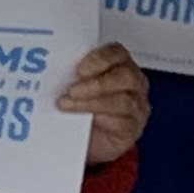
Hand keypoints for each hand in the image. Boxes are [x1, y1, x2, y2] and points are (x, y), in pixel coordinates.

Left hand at [62, 42, 149, 164]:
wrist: (80, 140)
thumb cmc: (79, 108)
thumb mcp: (74, 85)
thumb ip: (72, 75)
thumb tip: (55, 69)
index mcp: (120, 65)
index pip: (117, 53)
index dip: (100, 58)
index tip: (79, 69)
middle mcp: (134, 84)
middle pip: (126, 76)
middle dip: (98, 83)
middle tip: (72, 90)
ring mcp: (137, 107)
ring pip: (124, 100)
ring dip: (92, 102)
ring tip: (68, 105)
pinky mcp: (133, 129)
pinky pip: (123, 122)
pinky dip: (102, 120)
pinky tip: (85, 120)